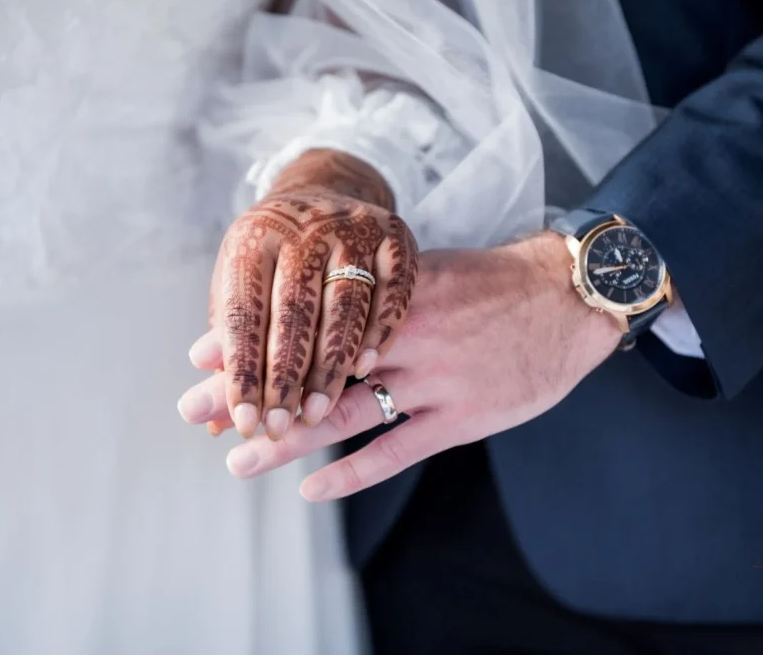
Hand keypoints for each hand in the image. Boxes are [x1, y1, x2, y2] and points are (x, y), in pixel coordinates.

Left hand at [183, 150, 417, 440]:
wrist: (327, 192)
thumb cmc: (274, 261)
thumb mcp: (242, 289)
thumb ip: (230, 349)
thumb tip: (207, 419)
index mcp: (254, 236)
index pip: (244, 312)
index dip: (242, 369)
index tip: (243, 419)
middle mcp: (305, 227)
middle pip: (294, 312)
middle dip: (285, 376)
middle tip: (279, 426)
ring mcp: (355, 229)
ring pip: (345, 308)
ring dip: (330, 367)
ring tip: (315, 414)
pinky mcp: (397, 237)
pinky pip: (392, 294)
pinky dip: (379, 334)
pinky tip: (364, 371)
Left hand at [184, 232, 621, 499]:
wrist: (566, 298)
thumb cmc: (490, 285)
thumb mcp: (426, 271)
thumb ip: (373, 294)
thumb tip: (312, 310)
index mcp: (389, 293)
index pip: (305, 319)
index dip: (253, 339)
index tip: (201, 355)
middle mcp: (401, 335)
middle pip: (311, 368)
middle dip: (251, 391)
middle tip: (195, 410)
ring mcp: (431, 378)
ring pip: (344, 414)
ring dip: (287, 439)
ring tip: (238, 458)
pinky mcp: (460, 416)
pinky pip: (396, 451)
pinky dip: (352, 474)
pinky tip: (313, 491)